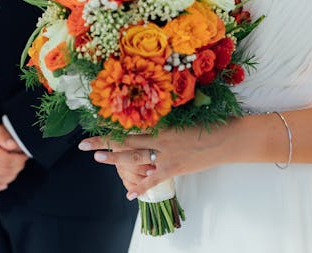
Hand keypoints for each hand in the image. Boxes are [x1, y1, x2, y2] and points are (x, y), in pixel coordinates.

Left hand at [78, 127, 226, 198]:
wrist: (227, 139)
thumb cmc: (210, 124)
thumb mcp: (186, 117)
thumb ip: (167, 120)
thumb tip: (153, 117)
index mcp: (161, 123)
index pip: (131, 124)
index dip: (113, 124)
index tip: (96, 122)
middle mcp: (159, 138)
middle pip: (125, 140)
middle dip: (104, 142)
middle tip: (84, 143)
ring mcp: (165, 155)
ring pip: (134, 157)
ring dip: (114, 159)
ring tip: (97, 159)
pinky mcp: (174, 169)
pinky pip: (153, 180)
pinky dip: (141, 187)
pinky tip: (128, 194)